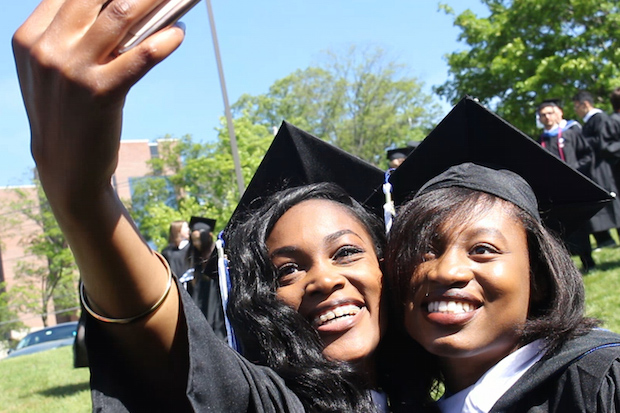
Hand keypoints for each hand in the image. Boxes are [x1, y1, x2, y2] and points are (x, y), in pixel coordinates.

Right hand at [12, 0, 184, 201]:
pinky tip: (178, 33)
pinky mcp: (102, 93)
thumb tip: (118, 7)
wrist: (67, 167)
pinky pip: (142, 55)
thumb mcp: (52, 70)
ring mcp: (73, 71)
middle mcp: (47, 49)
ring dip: (155, 1)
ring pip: (120, 14)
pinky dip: (165, 40)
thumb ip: (70, 36)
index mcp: (29, 38)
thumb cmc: (67, 114)